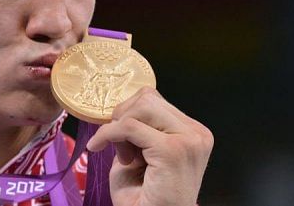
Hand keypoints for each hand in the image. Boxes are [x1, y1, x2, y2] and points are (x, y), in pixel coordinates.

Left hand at [86, 87, 213, 205]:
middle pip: (147, 98)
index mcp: (192, 132)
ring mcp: (189, 141)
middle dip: (123, 117)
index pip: (154, 100)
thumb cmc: (145, 197)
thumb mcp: (141, 152)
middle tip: (119, 147)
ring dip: (119, 127)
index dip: (129, 113)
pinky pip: (129, 126)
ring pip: (141, 107)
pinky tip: (97, 147)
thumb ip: (138, 127)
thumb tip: (120, 108)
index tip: (119, 137)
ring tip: (123, 155)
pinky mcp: (172, 150)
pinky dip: (107, 133)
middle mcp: (197, 133)